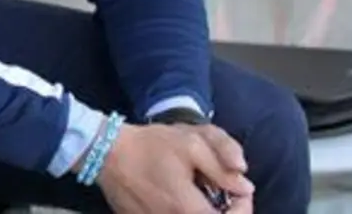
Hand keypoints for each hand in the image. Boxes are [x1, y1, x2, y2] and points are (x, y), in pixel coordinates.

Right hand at [93, 122, 253, 213]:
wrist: (106, 153)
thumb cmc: (150, 145)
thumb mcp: (191, 145)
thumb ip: (222, 168)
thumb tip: (245, 187)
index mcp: (189, 209)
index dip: (243, 208)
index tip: (241, 191)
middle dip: (227, 213)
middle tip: (227, 195)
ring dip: (206, 213)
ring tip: (205, 197)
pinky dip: (185, 212)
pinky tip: (182, 200)